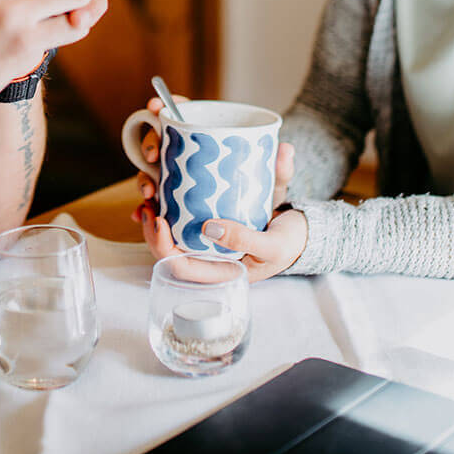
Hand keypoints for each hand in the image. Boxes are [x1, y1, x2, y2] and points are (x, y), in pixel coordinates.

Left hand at [132, 137, 302, 282]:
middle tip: (148, 204)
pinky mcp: (213, 216)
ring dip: (157, 212)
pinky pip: (185, 211)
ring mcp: (210, 236)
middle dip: (152, 228)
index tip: (158, 221)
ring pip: (174, 229)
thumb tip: (210, 227)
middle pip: (170, 248)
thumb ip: (245, 239)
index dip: (162, 247)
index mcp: (221, 270)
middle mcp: (210, 254)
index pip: (181, 267)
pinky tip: (159, 184)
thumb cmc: (290, 243)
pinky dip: (171, 198)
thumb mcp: (272, 244)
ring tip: (149, 192)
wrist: (305, 228)